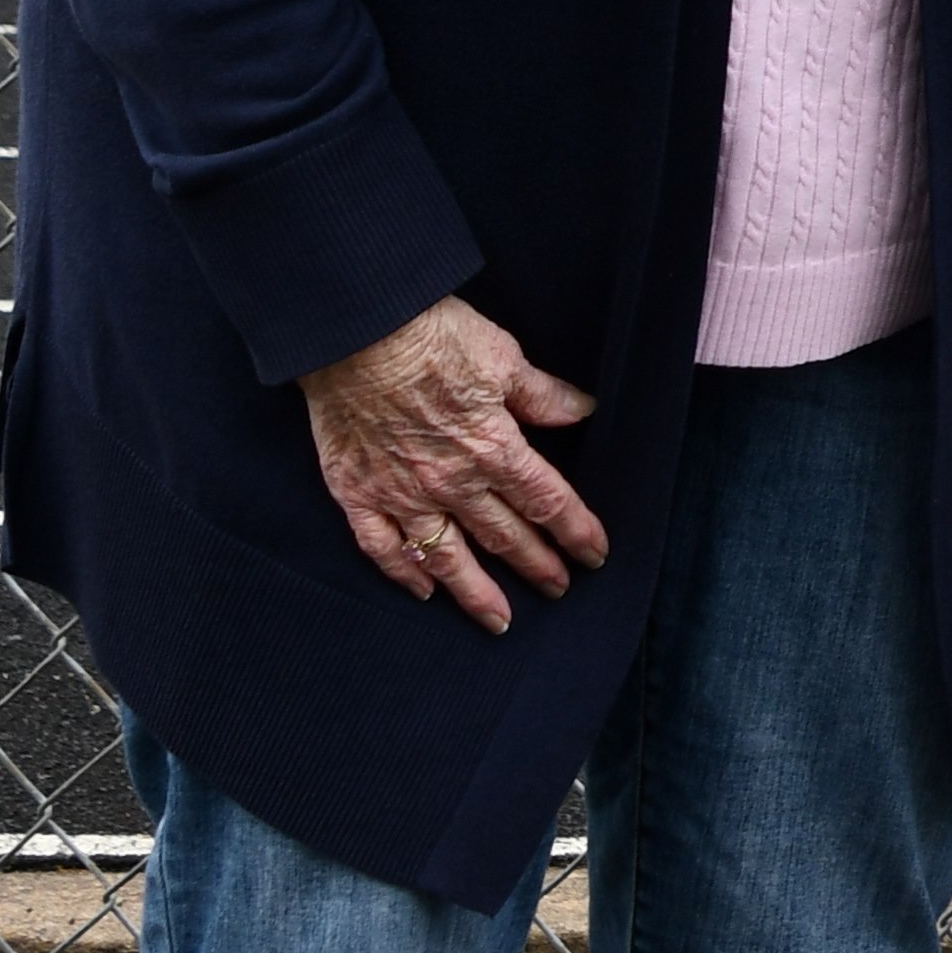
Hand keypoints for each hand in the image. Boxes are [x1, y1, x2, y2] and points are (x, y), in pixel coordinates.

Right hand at [303, 296, 604, 632]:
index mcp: (494, 448)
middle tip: (559, 590)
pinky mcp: (358, 494)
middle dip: (536, 566)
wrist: (356, 332)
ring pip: (447, 557)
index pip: (547, 501)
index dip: (575, 531)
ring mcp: (402, 494)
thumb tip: (584, 411)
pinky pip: (383, 547)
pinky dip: (404, 573)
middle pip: (504, 536)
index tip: (595, 554)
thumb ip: (542, 396)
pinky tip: (423, 591)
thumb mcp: (503, 357)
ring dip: (476, 592)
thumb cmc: (432, 336)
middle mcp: (451, 482)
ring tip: (500, 620)